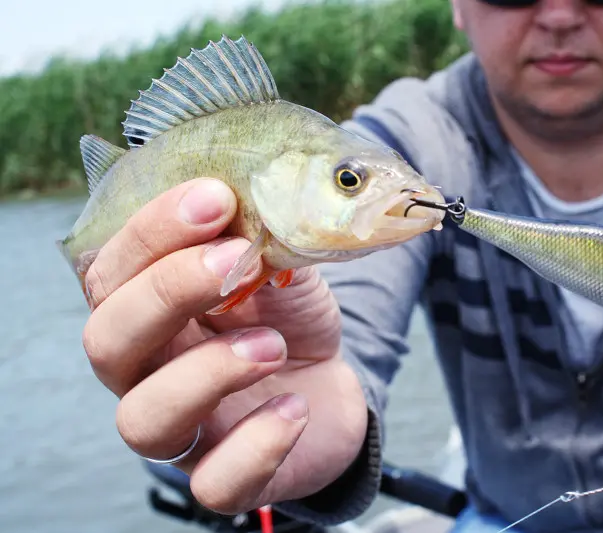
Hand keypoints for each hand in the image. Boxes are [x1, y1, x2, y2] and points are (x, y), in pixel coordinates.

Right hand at [80, 178, 368, 513]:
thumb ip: (263, 237)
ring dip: (209, 372)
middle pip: (106, 342)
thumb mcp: (281, 268)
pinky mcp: (226, 474)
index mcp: (150, 311)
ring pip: (143, 419)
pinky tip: (293, 408)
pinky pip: (215, 481)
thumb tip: (256, 198)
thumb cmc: (287, 319)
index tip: (214, 197)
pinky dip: (256, 444)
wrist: (331, 383)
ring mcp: (183, 429)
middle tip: (234, 259)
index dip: (151, 232)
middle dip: (165, 292)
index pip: (112, 272)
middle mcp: (148, 371)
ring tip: (271, 346)